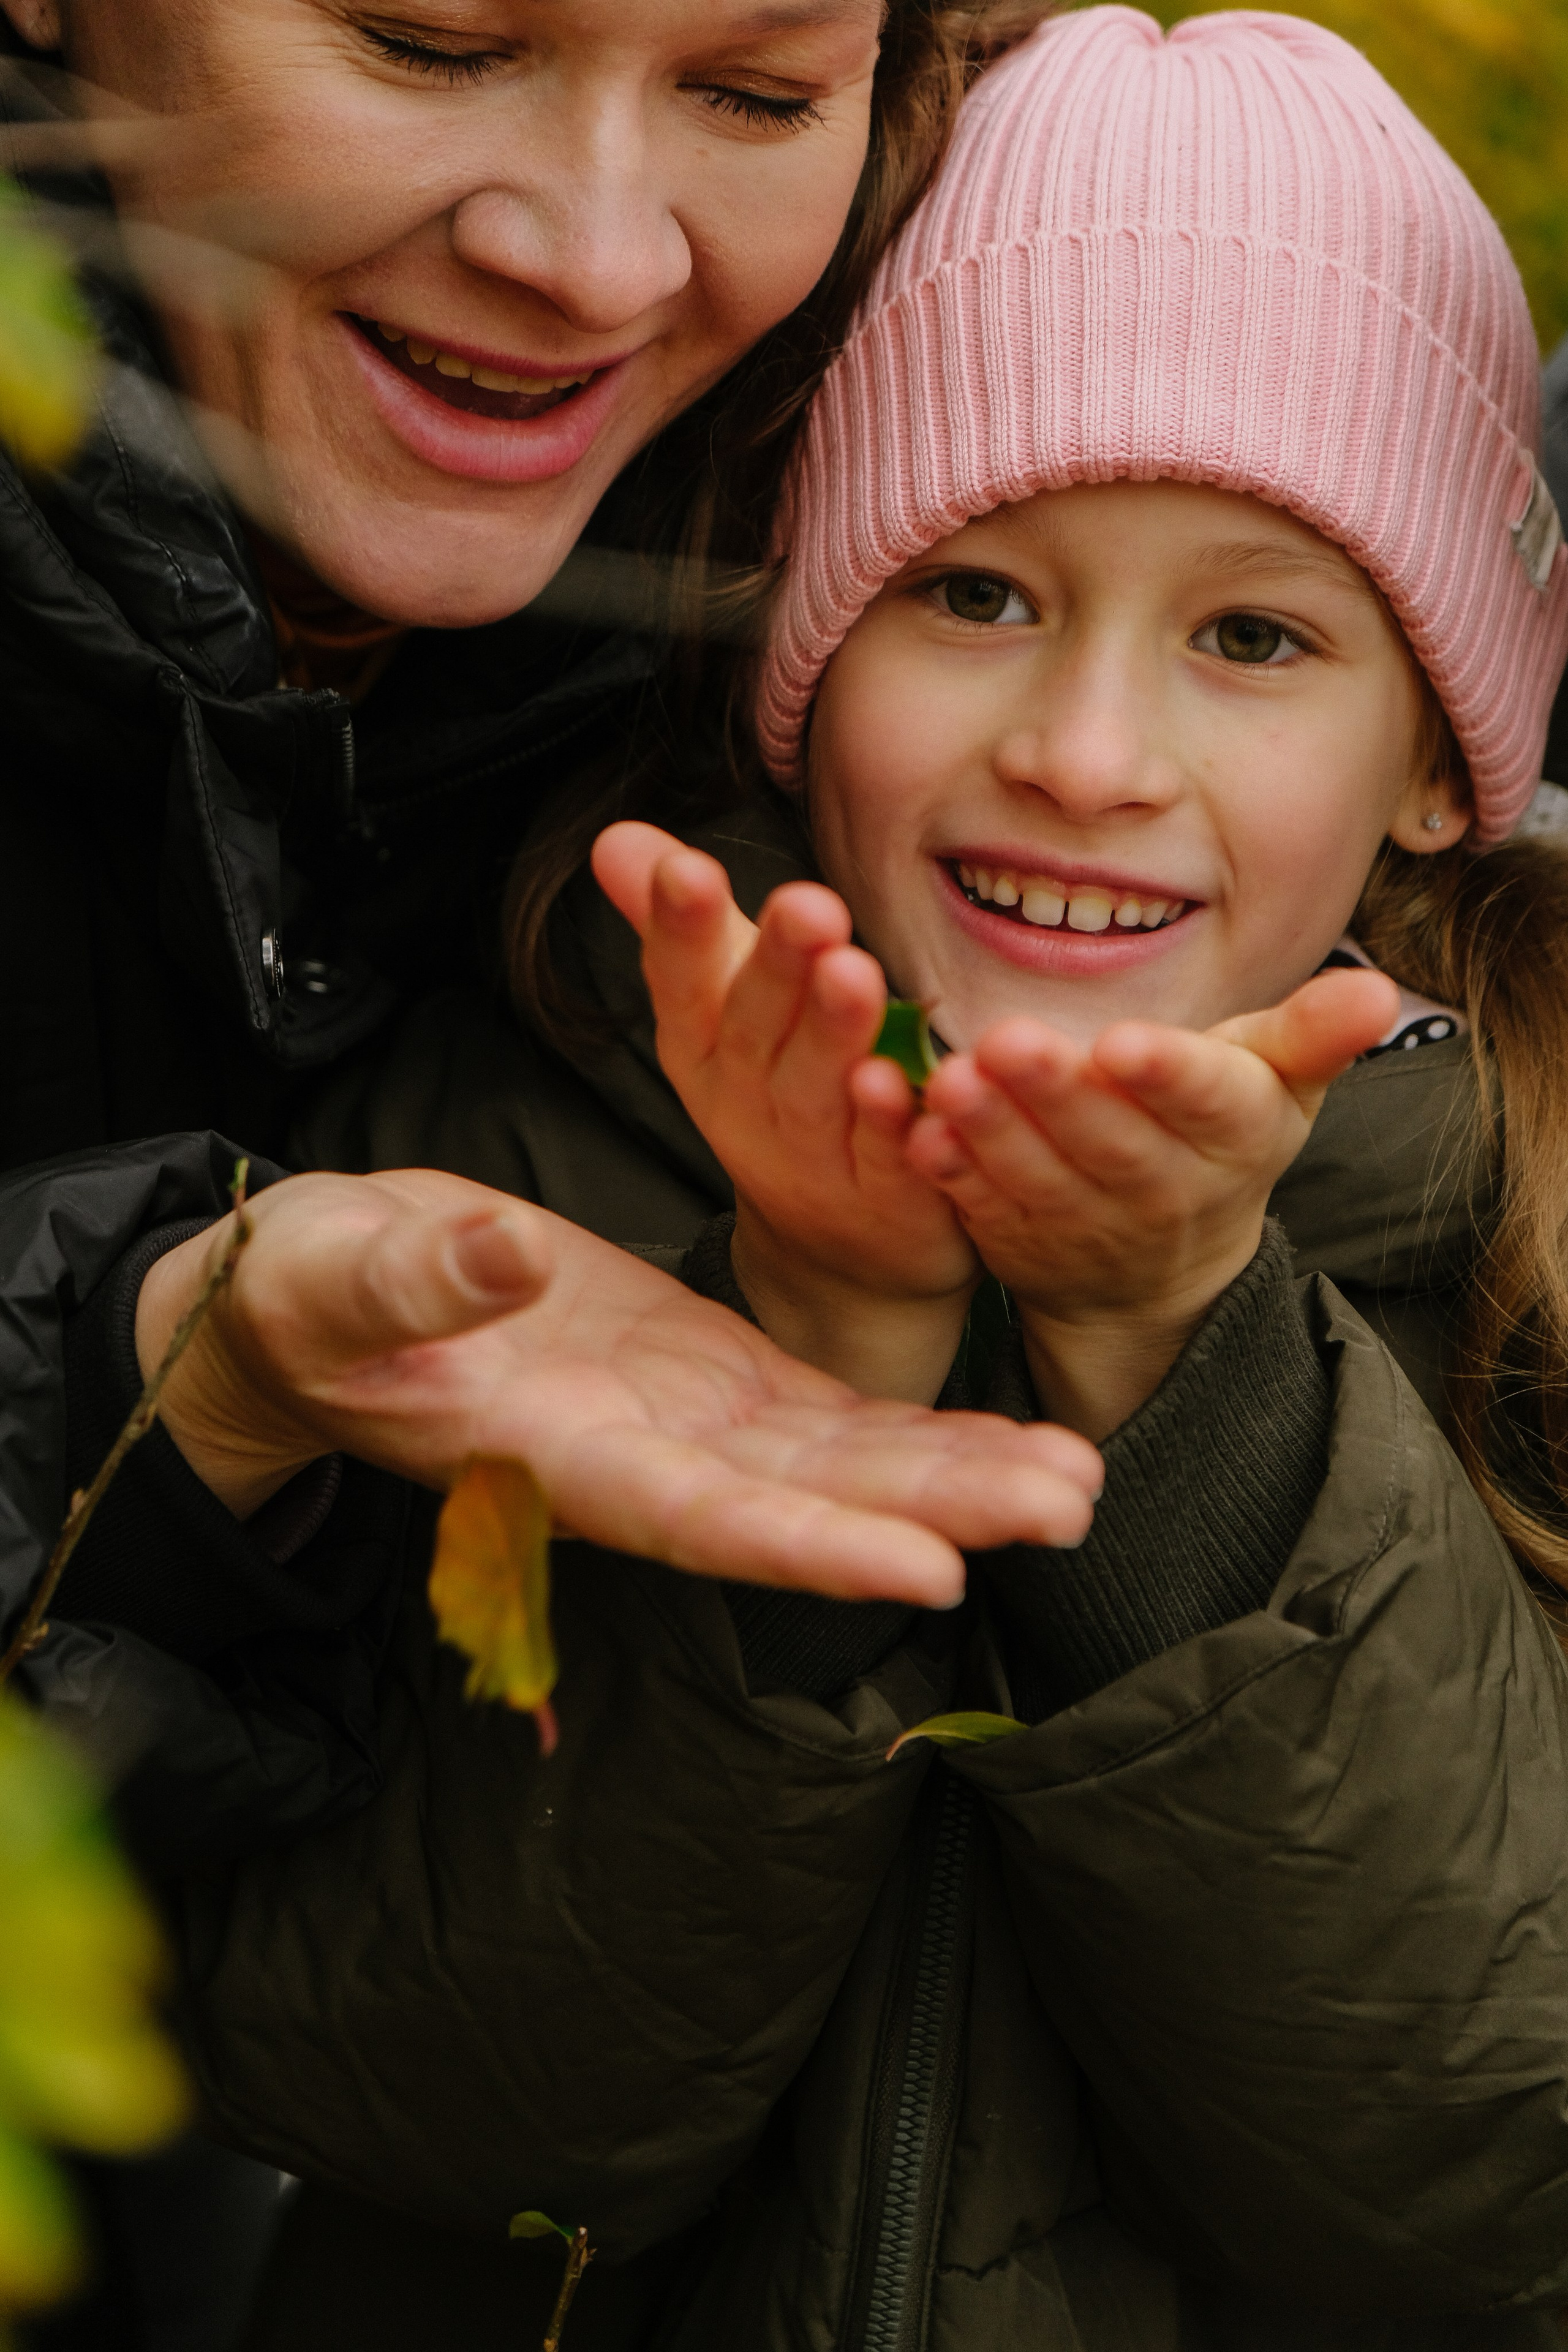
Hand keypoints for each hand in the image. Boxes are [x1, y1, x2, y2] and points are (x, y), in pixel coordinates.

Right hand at [136, 1169, 1101, 1606]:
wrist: (337, 1294)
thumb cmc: (316, 1301)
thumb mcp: (345, 1281)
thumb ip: (425, 1282)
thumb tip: (502, 1255)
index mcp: (556, 1455)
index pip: (698, 1516)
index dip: (810, 1547)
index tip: (924, 1568)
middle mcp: (643, 1462)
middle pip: (807, 1503)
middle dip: (936, 1510)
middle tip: (1069, 1506)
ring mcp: (685, 1424)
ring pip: (840, 1462)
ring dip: (957, 1474)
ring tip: (1077, 1478)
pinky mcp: (709, 1372)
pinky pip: (828, 1409)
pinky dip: (916, 1426)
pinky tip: (1011, 1436)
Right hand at [593, 822, 977, 1400]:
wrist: (844, 1249)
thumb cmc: (786, 1098)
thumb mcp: (726, 1012)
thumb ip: (688, 929)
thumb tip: (615, 839)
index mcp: (703, 1050)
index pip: (682, 984)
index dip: (680, 932)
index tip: (686, 870)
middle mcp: (746, 1105)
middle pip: (756, 1031)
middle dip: (776, 968)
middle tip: (806, 905)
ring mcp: (812, 1160)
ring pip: (818, 1092)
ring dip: (833, 1036)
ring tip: (851, 974)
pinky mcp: (883, 1200)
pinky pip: (885, 1161)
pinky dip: (891, 1126)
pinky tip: (904, 1083)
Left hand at [907, 969, 1397, 1438]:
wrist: (1164, 1269)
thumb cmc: (1218, 1137)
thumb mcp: (1277, 1084)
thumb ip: (1314, 1035)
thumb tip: (1379, 993)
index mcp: (1238, 1136)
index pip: (1209, 1103)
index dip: (1169, 1076)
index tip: (1124, 1043)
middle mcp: (1168, 1190)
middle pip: (1113, 1143)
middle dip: (1060, 1094)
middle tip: (1009, 1041)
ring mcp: (1090, 1225)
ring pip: (1041, 1179)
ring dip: (995, 1132)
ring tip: (952, 1078)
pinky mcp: (1022, 1243)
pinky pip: (984, 1210)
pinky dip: (952, 1175)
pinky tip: (918, 1131)